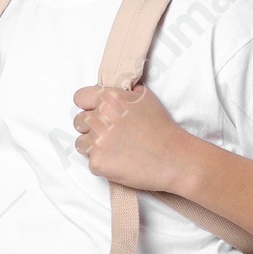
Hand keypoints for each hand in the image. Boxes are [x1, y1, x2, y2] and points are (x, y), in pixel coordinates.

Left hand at [71, 82, 191, 193]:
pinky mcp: (98, 162)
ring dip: (93, 146)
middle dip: (91, 127)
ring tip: (115, 149)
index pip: (80, 98)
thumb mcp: (145, 98)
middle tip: (110, 135)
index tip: (95, 113)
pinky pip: (91, 162)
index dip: (87, 106)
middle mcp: (99, 118)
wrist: (173, 159)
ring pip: (81, 142)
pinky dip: (103, 164)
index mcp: (109, 99)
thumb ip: (124, 92)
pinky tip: (120, 162)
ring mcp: (96, 141)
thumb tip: (114, 89)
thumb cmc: (162, 129)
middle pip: (78, 121)